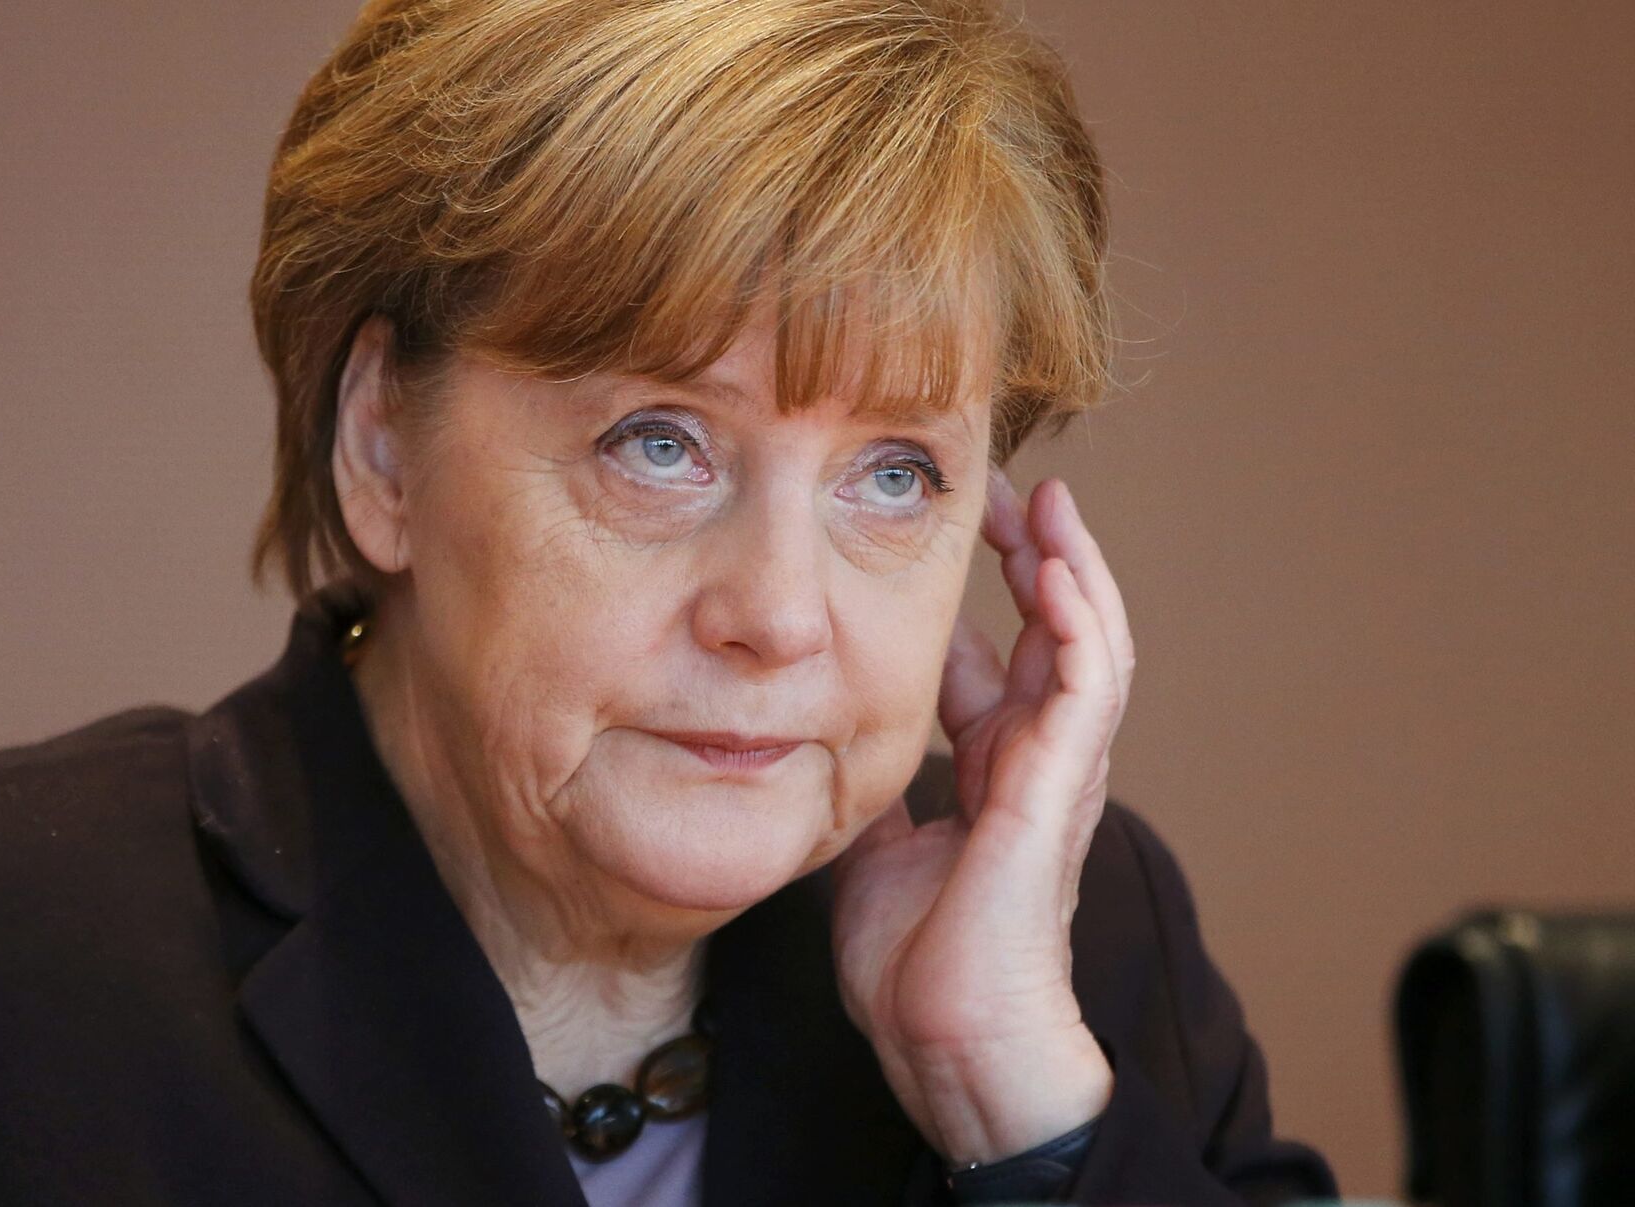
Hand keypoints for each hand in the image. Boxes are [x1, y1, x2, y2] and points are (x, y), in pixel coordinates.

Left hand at [828, 471, 1134, 1165]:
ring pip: (1087, 645)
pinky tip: (1059, 569)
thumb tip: (827, 737)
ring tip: (1049, 502)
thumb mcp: (874, 842)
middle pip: (1051, 634)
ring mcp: (1055, 772)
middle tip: (1004, 490)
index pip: (1002, 660)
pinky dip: (1081, 623)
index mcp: (992, 772)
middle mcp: (1032, 761)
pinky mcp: (1058, 789)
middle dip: (1031, 557)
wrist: (946, 1036)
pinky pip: (1088, 689)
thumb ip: (873, 786)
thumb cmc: (917, 960)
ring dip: (1070, 568)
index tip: (954, 533)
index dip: (984, 596)